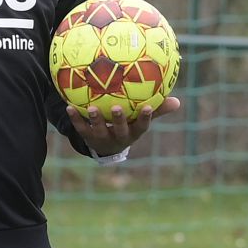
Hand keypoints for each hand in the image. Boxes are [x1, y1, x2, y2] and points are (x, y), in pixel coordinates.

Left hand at [66, 94, 181, 152]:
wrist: (106, 146)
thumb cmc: (129, 127)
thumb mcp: (141, 120)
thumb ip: (157, 109)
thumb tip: (177, 101)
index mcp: (133, 133)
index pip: (142, 127)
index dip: (145, 118)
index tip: (148, 107)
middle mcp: (118, 138)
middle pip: (120, 130)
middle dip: (119, 120)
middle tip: (117, 108)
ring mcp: (102, 138)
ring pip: (98, 131)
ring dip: (95, 119)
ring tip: (91, 108)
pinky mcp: (87, 137)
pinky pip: (80, 128)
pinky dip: (75, 118)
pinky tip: (69, 107)